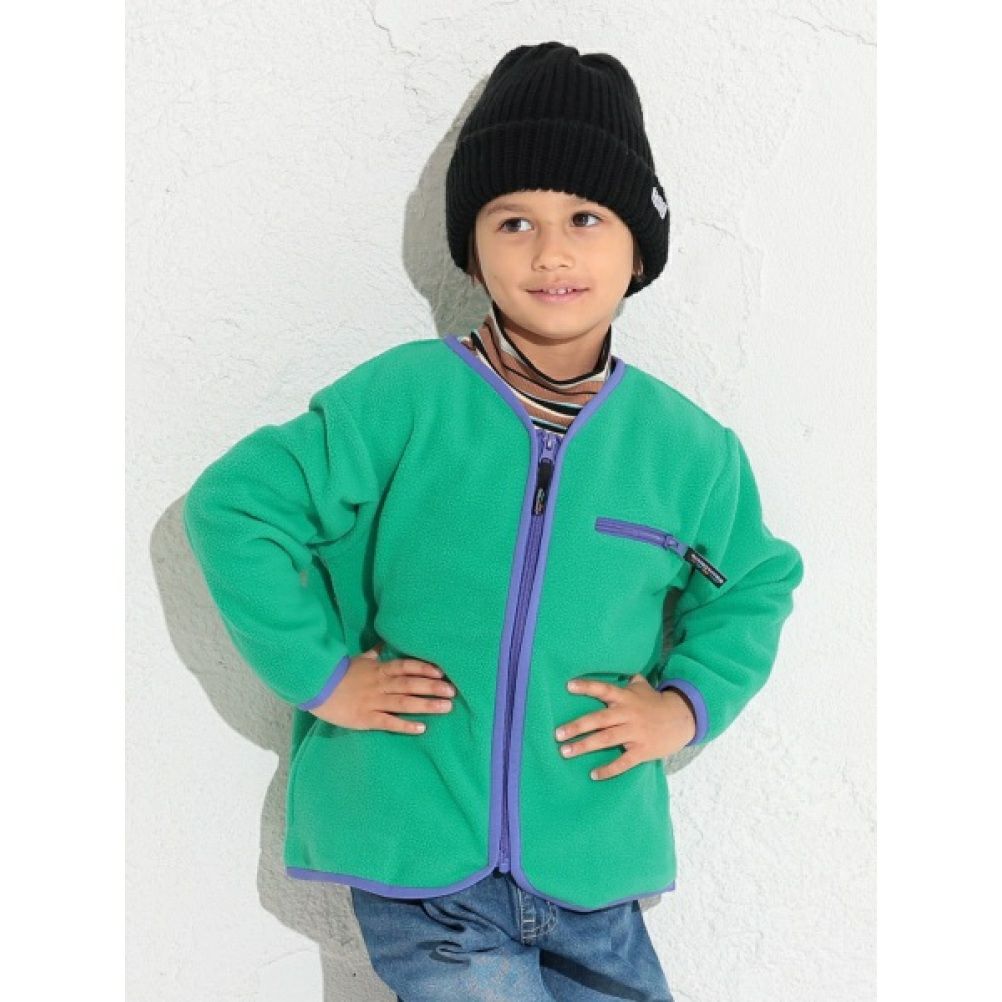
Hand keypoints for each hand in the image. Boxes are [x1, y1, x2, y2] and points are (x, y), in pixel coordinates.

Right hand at [306, 641, 455, 733]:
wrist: (316, 688)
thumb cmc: (339, 674)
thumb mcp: (359, 659)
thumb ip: (374, 653)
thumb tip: (383, 643)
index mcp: (379, 669)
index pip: (405, 666)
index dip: (424, 668)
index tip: (441, 671)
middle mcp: (380, 684)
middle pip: (410, 684)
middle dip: (432, 687)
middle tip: (452, 691)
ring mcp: (374, 701)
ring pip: (404, 702)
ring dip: (426, 705)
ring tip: (446, 707)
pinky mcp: (366, 718)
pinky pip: (388, 722)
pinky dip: (405, 725)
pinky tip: (421, 728)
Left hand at [555, 674, 696, 779]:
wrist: (683, 719)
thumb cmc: (656, 702)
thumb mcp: (643, 687)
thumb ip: (629, 680)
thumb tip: (620, 671)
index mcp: (626, 698)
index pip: (604, 690)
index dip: (587, 687)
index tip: (568, 686)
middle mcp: (628, 714)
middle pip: (599, 719)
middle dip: (577, 727)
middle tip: (558, 734)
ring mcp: (635, 733)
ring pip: (606, 740)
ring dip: (585, 746)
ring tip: (565, 752)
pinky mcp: (643, 750)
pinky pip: (624, 762)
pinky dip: (609, 769)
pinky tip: (594, 775)